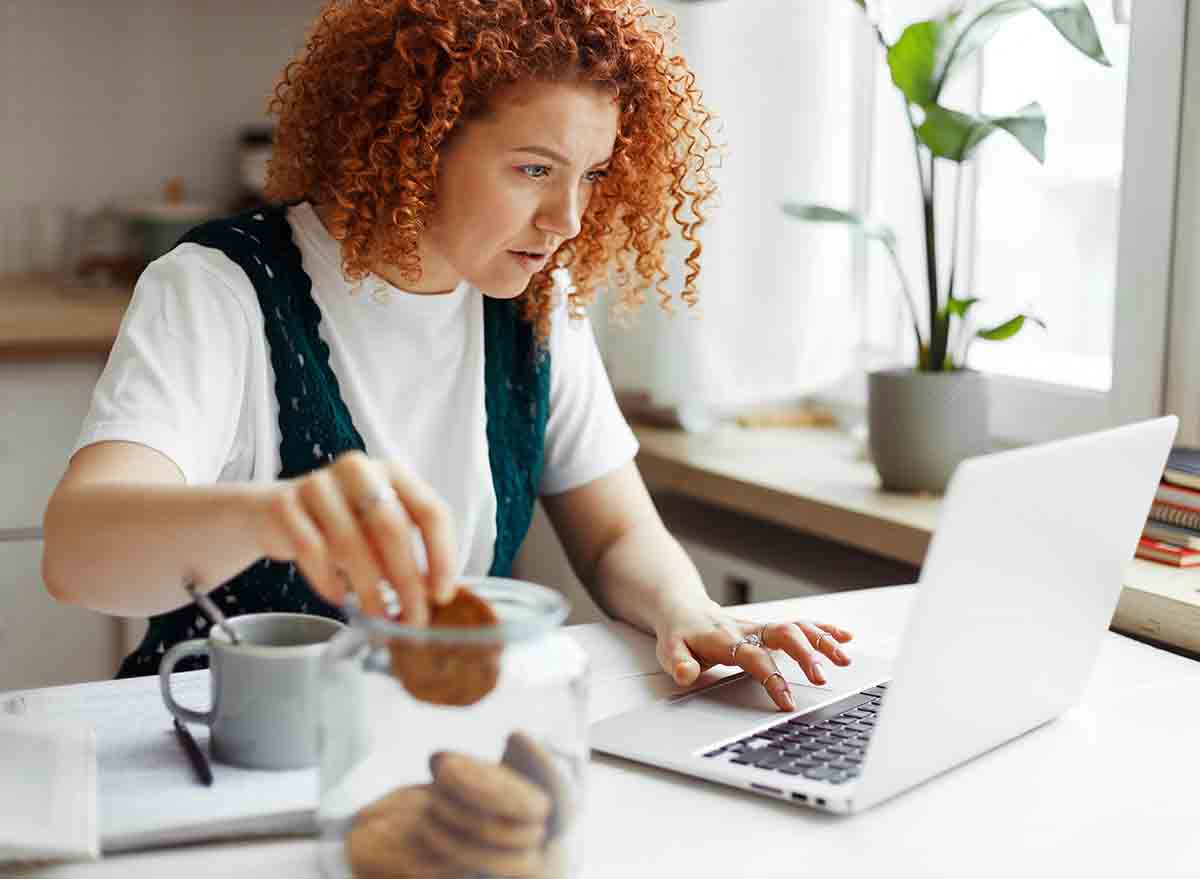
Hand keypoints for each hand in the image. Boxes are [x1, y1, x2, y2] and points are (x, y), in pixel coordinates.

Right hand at [253, 450, 456, 624]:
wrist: (275, 512)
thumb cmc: (342, 523)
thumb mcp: (379, 528)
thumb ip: (408, 551)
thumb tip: (431, 597)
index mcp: (394, 473)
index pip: (431, 512)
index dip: (441, 556)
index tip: (441, 595)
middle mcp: (359, 470)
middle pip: (392, 529)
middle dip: (406, 582)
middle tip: (412, 618)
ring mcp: (319, 484)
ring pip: (351, 545)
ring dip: (370, 591)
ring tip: (378, 617)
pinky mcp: (286, 505)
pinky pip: (312, 551)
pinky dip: (330, 582)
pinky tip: (341, 598)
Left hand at [653, 600, 852, 711]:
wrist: (683, 609)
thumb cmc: (680, 634)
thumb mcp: (670, 651)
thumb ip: (679, 663)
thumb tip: (685, 674)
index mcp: (726, 640)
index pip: (754, 658)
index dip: (772, 678)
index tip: (788, 702)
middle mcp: (748, 630)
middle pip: (783, 635)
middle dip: (805, 655)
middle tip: (822, 678)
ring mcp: (760, 628)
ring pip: (796, 628)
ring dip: (822, 640)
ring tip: (844, 658)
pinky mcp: (768, 629)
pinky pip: (799, 625)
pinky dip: (823, 629)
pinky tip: (844, 637)